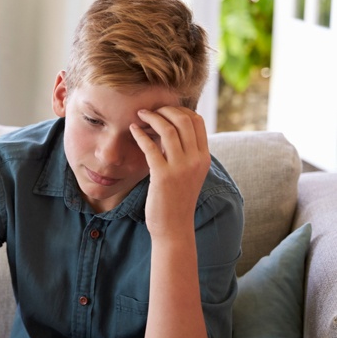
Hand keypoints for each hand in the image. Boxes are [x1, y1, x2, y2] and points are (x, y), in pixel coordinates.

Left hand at [130, 106, 210, 238]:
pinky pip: (151, 147)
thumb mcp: (189, 174)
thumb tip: (172, 132)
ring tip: (139, 115)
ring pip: (169, 129)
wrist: (174, 227)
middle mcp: (196, 160)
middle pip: (184, 120)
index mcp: (204, 157)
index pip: (197, 121)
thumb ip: (185, 154)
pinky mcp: (163, 176)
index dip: (180, 110)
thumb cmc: (176, 200)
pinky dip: (141, 134)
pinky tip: (133, 130)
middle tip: (149, 110)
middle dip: (165, 109)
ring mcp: (181, 168)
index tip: (164, 110)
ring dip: (152, 118)